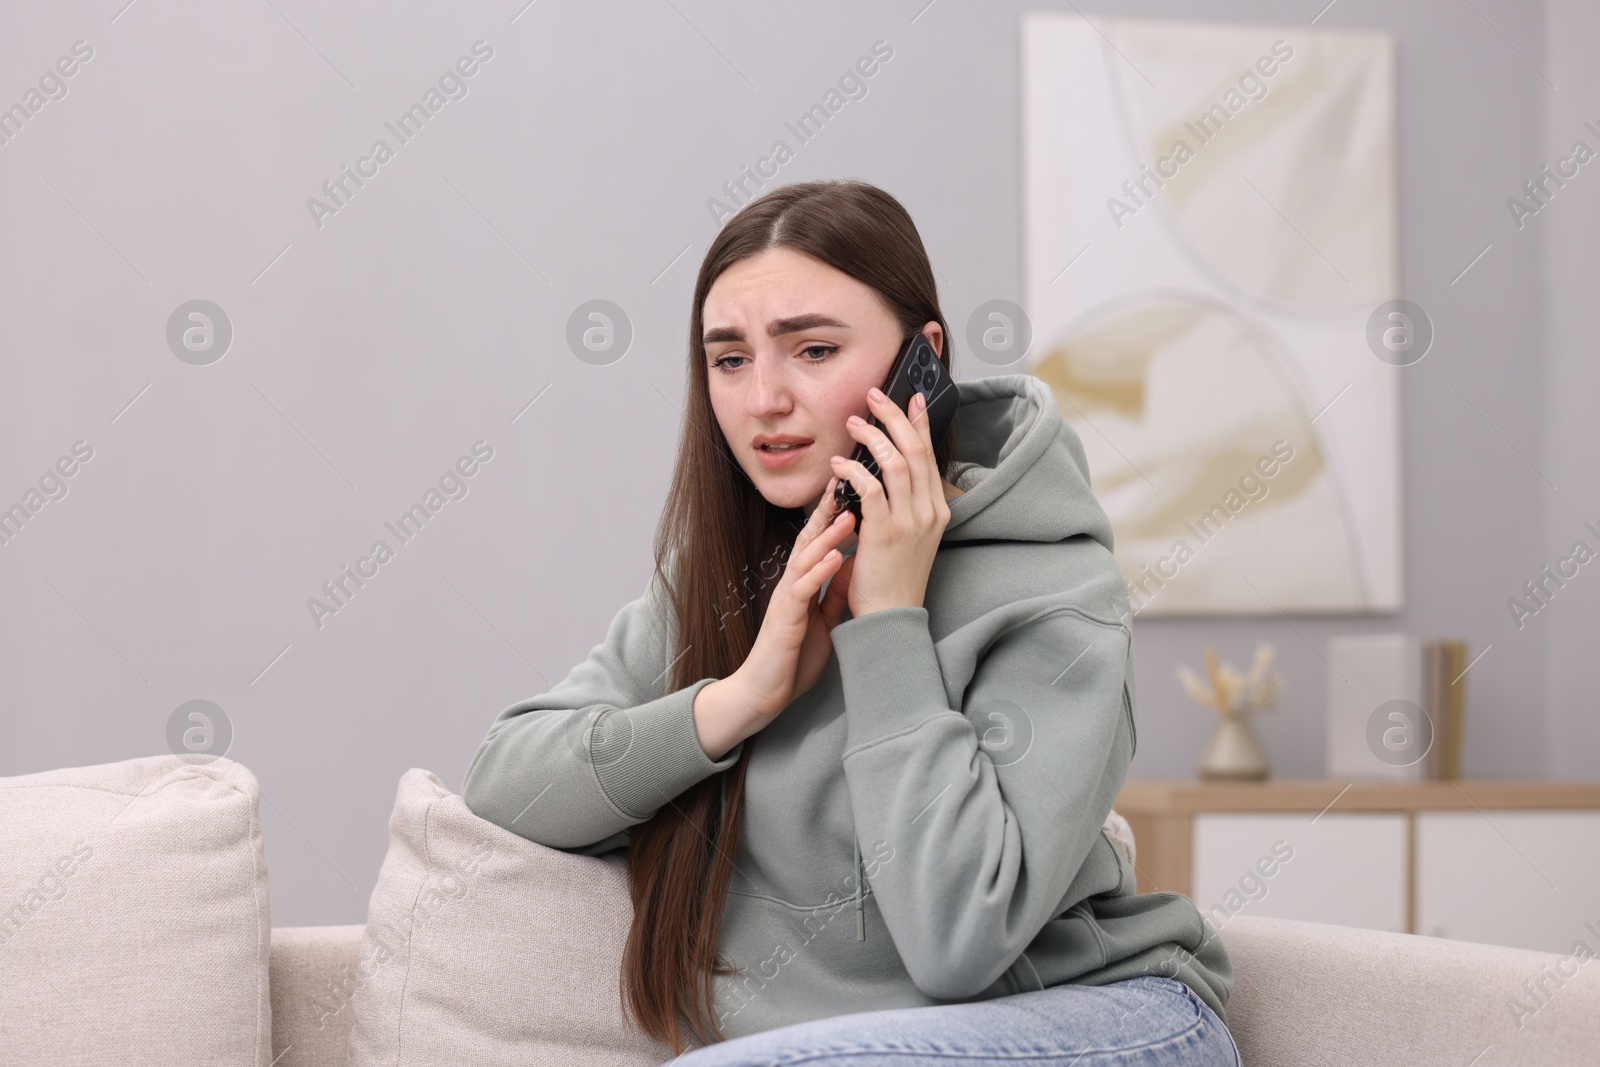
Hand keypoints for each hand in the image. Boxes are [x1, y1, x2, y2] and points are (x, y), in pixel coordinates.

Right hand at [729, 476, 857, 720]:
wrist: (764, 692)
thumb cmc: (792, 657)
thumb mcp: (822, 619)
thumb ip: (834, 591)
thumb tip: (855, 564)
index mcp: (802, 584)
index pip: (818, 541)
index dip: (834, 515)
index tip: (852, 488)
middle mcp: (792, 584)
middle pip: (809, 539)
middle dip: (828, 511)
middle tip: (847, 481)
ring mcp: (786, 600)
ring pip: (806, 559)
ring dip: (828, 536)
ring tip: (850, 514)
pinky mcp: (785, 620)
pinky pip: (803, 591)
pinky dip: (820, 572)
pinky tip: (837, 558)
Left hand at [829, 388, 950, 617]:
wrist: (890, 617)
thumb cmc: (894, 577)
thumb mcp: (913, 536)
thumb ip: (906, 504)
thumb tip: (887, 469)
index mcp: (938, 510)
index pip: (930, 455)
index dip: (919, 423)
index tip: (909, 398)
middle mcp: (929, 512)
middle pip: (915, 449)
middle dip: (894, 417)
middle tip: (875, 396)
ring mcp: (910, 521)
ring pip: (895, 462)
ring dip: (871, 437)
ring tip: (853, 424)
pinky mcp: (885, 532)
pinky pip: (870, 488)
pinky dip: (852, 471)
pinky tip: (838, 465)